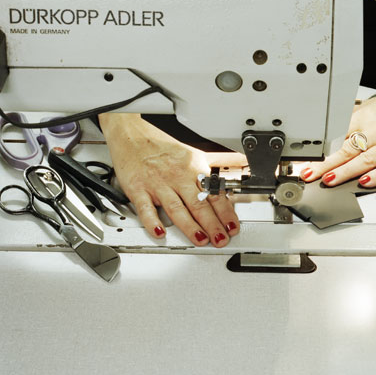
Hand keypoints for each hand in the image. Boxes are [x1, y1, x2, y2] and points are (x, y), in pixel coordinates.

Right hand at [99, 113, 246, 246]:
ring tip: (200, 239)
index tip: (232, 226)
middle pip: (198, 203)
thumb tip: (244, 162)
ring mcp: (157, 184)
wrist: (132, 135)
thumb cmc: (163, 147)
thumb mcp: (195, 152)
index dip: (225, 211)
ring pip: (176, 208)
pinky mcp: (138, 189)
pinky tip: (159, 232)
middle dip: (212, 223)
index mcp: (193, 168)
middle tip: (221, 239)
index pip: (214, 193)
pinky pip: (146, 208)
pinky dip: (152, 222)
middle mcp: (177, 176)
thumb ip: (220, 161)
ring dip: (189, 226)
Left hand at [299, 74, 375, 187]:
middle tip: (310, 173)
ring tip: (329, 180)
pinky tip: (364, 182)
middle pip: (348, 149)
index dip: (322, 148)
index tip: (307, 158)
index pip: (339, 134)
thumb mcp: (374, 105)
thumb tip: (332, 130)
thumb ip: (354, 119)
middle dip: (326, 163)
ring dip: (345, 172)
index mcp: (367, 117)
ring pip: (365, 160)